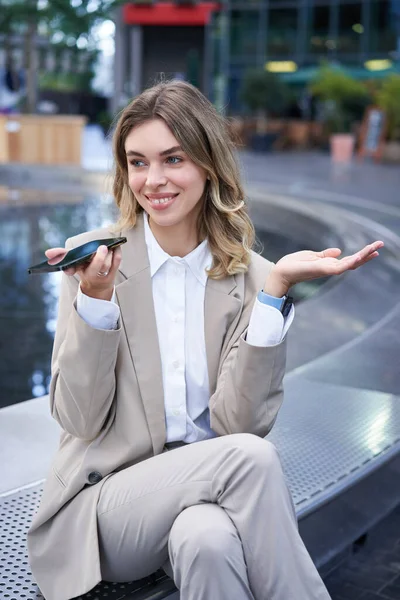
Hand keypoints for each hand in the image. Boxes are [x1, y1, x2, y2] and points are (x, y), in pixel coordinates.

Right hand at [45, 245, 121, 300]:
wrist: (96, 287)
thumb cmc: (84, 269)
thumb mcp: (72, 263)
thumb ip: (61, 255)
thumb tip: (47, 253)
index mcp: (78, 271)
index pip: (71, 268)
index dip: (70, 266)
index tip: (69, 266)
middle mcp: (89, 276)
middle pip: (94, 267)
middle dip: (98, 259)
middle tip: (101, 247)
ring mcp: (101, 277)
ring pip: (107, 265)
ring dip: (108, 254)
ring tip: (108, 246)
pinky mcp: (111, 276)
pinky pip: (116, 264)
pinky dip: (117, 255)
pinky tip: (117, 247)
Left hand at [263, 241, 383, 296]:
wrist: (280, 272)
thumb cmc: (292, 265)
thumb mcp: (311, 255)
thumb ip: (325, 255)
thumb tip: (338, 251)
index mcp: (328, 264)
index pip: (348, 259)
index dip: (361, 254)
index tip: (374, 247)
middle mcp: (330, 268)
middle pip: (353, 262)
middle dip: (367, 254)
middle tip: (381, 245)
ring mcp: (328, 270)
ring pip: (350, 263)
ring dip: (363, 256)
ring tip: (376, 248)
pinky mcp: (323, 270)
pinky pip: (341, 266)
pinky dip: (351, 261)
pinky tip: (361, 255)